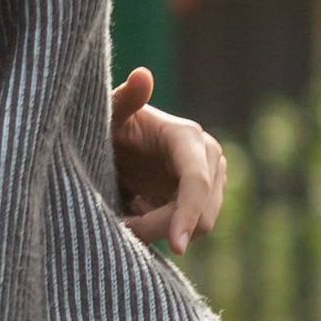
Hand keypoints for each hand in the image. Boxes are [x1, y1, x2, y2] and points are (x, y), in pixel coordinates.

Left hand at [110, 70, 226, 253]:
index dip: (187, 214)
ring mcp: (212, 180)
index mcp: (188, 138)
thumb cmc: (109, 125)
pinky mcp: (204, 199)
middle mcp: (209, 158)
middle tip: (120, 224)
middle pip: (202, 214)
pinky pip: (190, 230)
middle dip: (160, 229)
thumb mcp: (110, 114)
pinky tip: (138, 209)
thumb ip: (124, 99)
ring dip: (159, 230)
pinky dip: (162, 230)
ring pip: (198, 227)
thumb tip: (143, 74)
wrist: (115, 141)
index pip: (197, 182)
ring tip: (127, 209)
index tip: (176, 246)